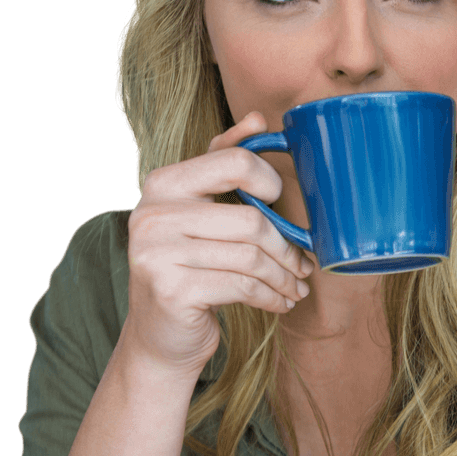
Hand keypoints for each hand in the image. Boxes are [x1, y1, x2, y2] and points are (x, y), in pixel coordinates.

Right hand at [123, 110, 312, 377]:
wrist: (160, 336)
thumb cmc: (190, 269)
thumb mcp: (200, 212)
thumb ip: (223, 165)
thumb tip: (258, 119)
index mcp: (162, 184)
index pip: (232, 162)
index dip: (269, 181)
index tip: (281, 204)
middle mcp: (152, 214)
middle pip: (250, 220)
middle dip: (287, 246)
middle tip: (304, 264)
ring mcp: (157, 254)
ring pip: (251, 257)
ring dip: (283, 276)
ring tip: (295, 287)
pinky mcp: (172, 291)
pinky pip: (243, 286)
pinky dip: (271, 296)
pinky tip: (280, 303)